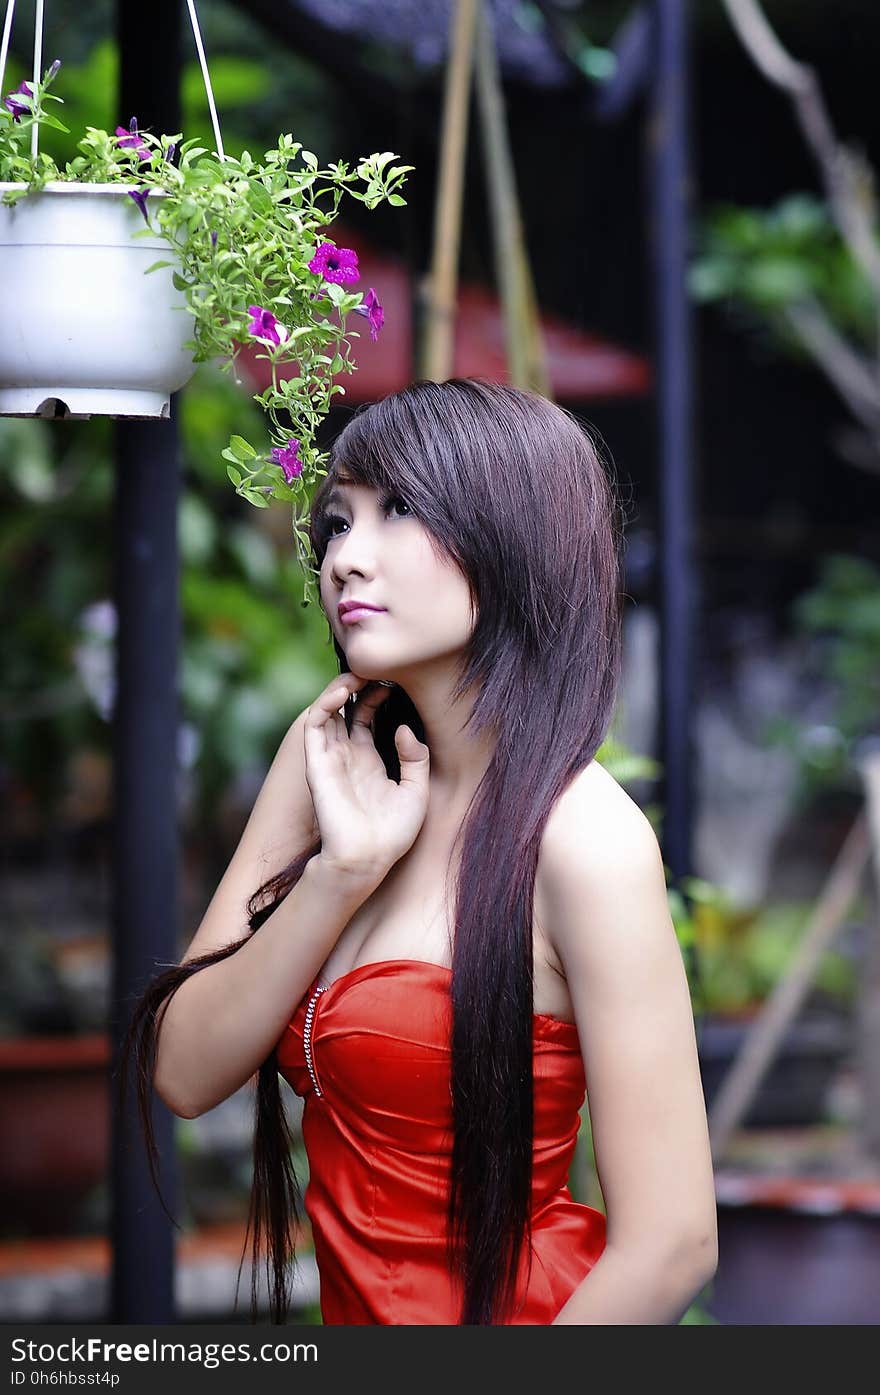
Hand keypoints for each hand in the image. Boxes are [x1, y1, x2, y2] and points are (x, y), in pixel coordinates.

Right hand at [303, 672, 430, 880]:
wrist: (368, 858)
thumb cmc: (392, 833)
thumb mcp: (416, 790)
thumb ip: (415, 758)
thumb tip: (404, 727)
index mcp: (369, 761)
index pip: (366, 717)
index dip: (376, 696)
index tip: (393, 681)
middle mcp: (347, 756)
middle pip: (345, 709)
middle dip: (357, 685)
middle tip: (374, 669)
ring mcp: (331, 758)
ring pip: (326, 711)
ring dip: (339, 688)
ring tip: (357, 673)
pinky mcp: (317, 763)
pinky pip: (315, 725)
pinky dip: (325, 703)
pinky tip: (344, 691)